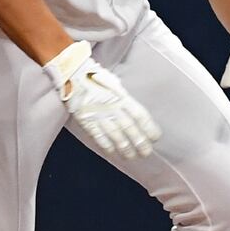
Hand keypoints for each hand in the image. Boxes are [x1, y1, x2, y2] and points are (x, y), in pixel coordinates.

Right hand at [44, 41, 160, 158]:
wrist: (74, 75)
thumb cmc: (96, 77)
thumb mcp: (114, 83)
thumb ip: (124, 97)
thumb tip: (134, 110)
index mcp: (121, 96)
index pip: (139, 115)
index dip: (149, 127)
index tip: (155, 137)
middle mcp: (113, 107)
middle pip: (129, 128)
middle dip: (140, 142)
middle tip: (147, 152)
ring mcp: (100, 115)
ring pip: (116, 135)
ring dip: (125, 148)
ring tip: (131, 156)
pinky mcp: (87, 120)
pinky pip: (99, 136)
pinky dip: (106, 146)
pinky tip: (112, 152)